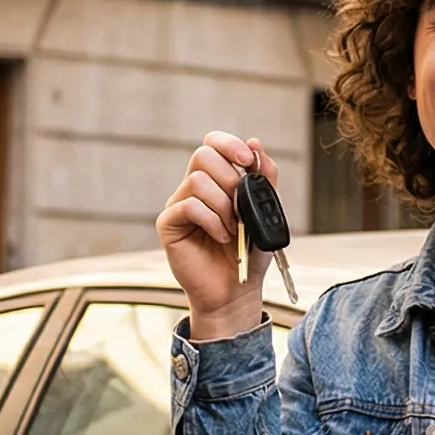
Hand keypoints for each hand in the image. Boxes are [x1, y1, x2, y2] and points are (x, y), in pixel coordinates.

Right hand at [158, 131, 279, 341]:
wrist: (237, 290)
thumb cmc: (249, 254)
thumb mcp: (265, 211)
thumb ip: (265, 178)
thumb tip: (255, 143)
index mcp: (216, 180)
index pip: (213, 144)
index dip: (229, 144)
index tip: (248, 160)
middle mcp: (194, 188)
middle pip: (203, 155)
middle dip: (230, 177)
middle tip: (242, 206)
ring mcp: (179, 205)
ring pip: (197, 181)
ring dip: (223, 206)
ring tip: (233, 229)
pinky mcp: (168, 224)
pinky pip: (188, 206)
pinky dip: (211, 221)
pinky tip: (222, 237)